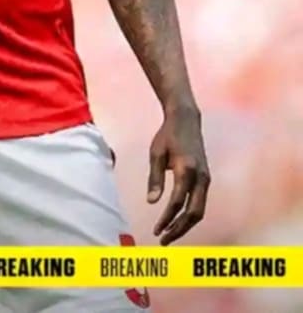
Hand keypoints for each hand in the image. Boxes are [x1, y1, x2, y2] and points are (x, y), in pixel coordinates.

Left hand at [147, 106, 209, 244]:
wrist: (186, 119)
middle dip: (179, 229)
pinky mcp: (206, 179)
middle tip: (163, 240)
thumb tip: (152, 202)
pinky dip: (190, 215)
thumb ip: (155, 178)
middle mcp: (201, 177)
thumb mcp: (156, 153)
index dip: (166, 219)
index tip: (156, 230)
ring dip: (185, 225)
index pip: (177, 202)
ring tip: (168, 234)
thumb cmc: (168, 135)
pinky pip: (200, 203)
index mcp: (187, 169)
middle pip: (194, 213)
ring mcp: (206, 179)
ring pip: (200, 211)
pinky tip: (177, 221)